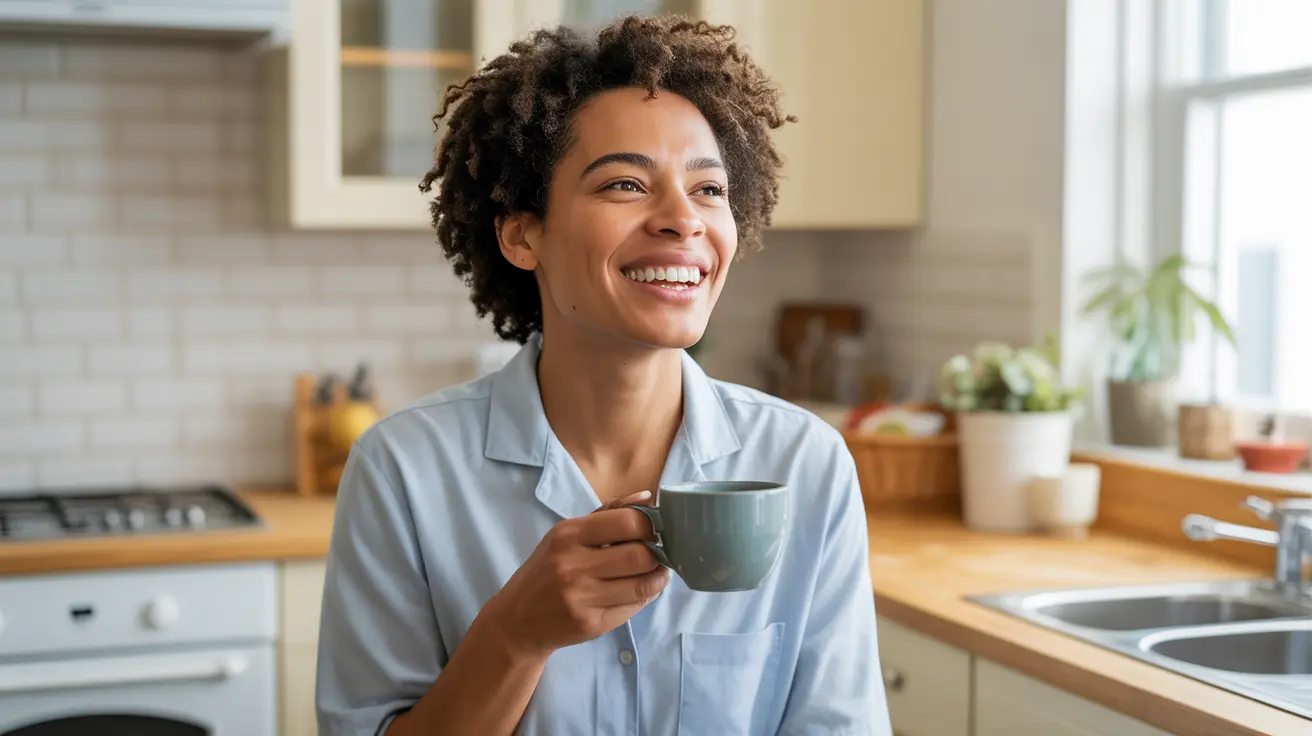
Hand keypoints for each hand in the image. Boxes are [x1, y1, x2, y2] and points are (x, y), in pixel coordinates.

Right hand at [482, 491, 668, 658]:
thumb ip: (607, 514)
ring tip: (656, 572)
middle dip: (657, 554)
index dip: (651, 526)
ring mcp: (581, 597)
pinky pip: (632, 607)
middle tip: (659, 553)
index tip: (655, 530)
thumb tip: (646, 497)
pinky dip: (644, 597)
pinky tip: (640, 590)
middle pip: (640, 555)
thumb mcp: (566, 535)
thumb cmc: (546, 570)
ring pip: (642, 585)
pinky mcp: (591, 623)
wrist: (516, 620)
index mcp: (568, 534)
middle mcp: (573, 565)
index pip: (627, 522)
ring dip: (657, 578)